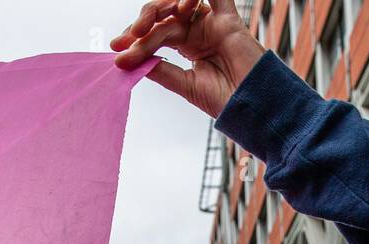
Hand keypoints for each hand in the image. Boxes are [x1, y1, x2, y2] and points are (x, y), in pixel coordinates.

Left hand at [112, 0, 266, 118]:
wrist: (253, 108)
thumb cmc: (225, 101)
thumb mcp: (184, 85)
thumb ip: (160, 69)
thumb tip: (127, 61)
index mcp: (188, 46)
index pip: (156, 34)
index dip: (135, 41)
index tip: (115, 52)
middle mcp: (198, 31)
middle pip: (163, 18)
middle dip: (140, 26)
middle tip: (124, 40)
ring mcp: (212, 23)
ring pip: (178, 6)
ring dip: (157, 12)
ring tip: (143, 29)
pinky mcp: (228, 19)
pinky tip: (179, 5)